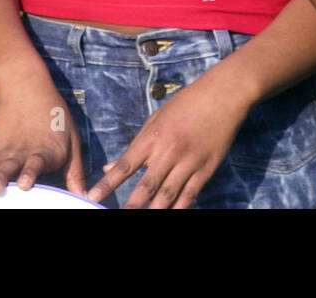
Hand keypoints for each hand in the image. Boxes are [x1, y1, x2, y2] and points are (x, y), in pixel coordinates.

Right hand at [0, 76, 85, 194]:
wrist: (25, 87)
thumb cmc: (54, 116)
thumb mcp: (72, 139)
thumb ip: (75, 171)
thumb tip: (83, 198)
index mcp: (46, 150)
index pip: (37, 163)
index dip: (30, 173)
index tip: (25, 184)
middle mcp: (24, 152)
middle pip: (13, 166)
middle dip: (6, 177)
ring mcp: (7, 152)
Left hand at [86, 70, 252, 208]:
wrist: (222, 96)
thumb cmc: (186, 104)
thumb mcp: (155, 119)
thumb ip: (135, 146)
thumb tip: (109, 167)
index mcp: (153, 136)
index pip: (127, 164)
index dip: (108, 183)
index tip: (93, 196)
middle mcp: (170, 151)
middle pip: (146, 185)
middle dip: (131, 205)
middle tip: (119, 215)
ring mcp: (189, 162)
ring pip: (167, 194)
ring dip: (154, 210)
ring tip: (141, 219)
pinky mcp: (206, 169)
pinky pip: (190, 194)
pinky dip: (179, 207)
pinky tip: (170, 214)